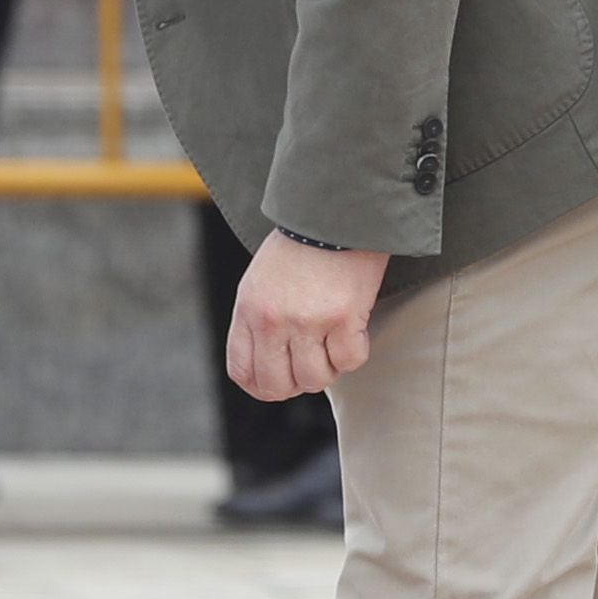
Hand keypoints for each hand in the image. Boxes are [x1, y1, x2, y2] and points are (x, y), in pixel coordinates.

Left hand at [225, 231, 389, 400]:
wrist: (333, 212)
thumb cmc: (300, 245)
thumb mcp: (260, 281)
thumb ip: (258, 320)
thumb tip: (270, 363)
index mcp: (249, 310)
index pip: (243, 371)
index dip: (262, 386)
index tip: (280, 382)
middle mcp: (274, 321)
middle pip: (277, 385)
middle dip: (295, 385)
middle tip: (311, 367)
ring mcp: (308, 321)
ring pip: (315, 379)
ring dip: (328, 369)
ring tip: (334, 345)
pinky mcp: (344, 317)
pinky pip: (350, 361)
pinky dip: (354, 353)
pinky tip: (354, 331)